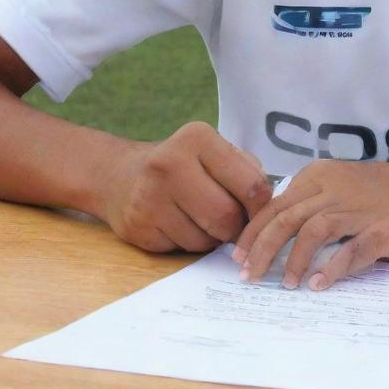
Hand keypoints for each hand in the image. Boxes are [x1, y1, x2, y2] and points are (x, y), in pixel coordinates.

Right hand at [98, 121, 271, 252]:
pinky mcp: (138, 227)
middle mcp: (170, 163)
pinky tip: (179, 225)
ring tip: (201, 219)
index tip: (257, 211)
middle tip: (232, 222)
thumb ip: (247, 172)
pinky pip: (182, 251)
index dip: (261, 206)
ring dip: (212, 238)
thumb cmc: (183, 164)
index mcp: (197, 137)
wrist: (120, 176)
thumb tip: (269, 208)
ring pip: (205, 240)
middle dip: (236, 227)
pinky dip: (189, 244)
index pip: (250, 184)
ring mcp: (149, 196)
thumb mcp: (215, 152)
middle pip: (227, 216)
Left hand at [233, 159, 388, 290]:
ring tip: (284, 285)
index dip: (254, 231)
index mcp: (323, 175)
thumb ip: (314, 201)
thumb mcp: (346, 185)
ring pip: (313, 231)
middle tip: (248, 276)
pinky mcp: (384, 231)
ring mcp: (361, 209)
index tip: (239, 257)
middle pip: (287, 216)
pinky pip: (352, 250)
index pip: (276, 203)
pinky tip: (318, 285)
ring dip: (293, 260)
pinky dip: (331, 268)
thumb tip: (277, 228)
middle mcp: (337, 188)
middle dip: (262, 248)